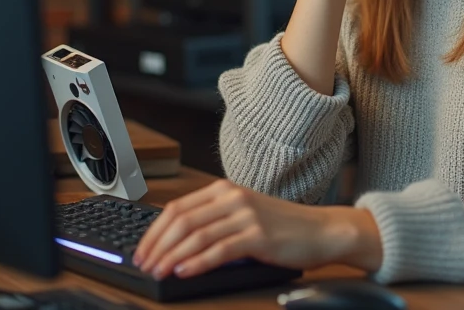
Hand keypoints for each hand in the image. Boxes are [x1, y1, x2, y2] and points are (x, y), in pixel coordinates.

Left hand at [132, 180, 381, 279]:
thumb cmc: (282, 226)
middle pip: (181, 220)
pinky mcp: (258, 236)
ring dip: (171, 256)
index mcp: (224, 190)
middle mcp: (232, 198)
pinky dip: (197, 262)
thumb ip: (213, 221)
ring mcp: (246, 216)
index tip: (142, 250)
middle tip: (144, 264)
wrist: (321, 230)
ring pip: (196, 236)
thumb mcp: (243, 214)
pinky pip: (219, 250)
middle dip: (157, 245)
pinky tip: (183, 271)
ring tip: (158, 272)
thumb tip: (174, 242)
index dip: (153, 231)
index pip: (177, 208)